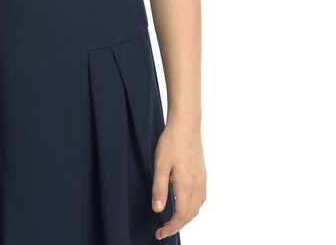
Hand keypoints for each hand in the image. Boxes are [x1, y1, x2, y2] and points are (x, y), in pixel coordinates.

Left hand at [151, 122, 206, 239]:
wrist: (186, 125)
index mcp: (186, 185)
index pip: (181, 216)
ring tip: (172, 220)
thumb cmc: (171, 142)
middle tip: (163, 229)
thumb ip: (159, 189)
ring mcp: (202, 179)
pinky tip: (185, 203)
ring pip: (197, 208)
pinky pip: (201, 198)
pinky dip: (193, 207)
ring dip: (186, 217)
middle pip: (190, 215)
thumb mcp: (160, 165)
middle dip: (177, 225)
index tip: (160, 234)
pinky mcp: (202, 173)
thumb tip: (158, 210)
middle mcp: (197, 185)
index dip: (170, 228)